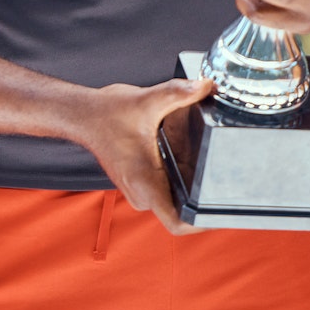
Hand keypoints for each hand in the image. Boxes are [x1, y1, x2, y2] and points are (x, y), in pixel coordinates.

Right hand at [71, 77, 213, 234]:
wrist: (84, 115)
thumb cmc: (106, 114)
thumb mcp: (147, 101)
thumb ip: (178, 93)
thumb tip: (206, 86)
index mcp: (144, 183)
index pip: (177, 223)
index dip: (201, 224)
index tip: (221, 211)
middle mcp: (141, 193)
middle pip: (181, 211)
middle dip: (202, 196)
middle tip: (224, 176)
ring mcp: (139, 190)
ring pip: (174, 199)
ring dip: (190, 185)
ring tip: (208, 165)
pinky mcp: (139, 183)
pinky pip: (166, 190)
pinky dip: (179, 177)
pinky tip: (188, 158)